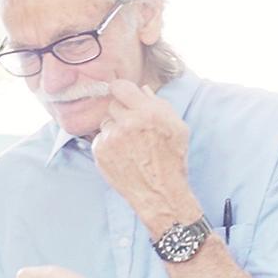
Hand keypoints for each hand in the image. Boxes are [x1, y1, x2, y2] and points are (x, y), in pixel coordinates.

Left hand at [91, 81, 196, 229]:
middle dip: (122, 113)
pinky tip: (122, 154)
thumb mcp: (177, 127)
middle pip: (113, 104)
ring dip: (115, 129)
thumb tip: (142, 90)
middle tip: (134, 128)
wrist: (159, 191)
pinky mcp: (100, 151)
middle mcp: (128, 123)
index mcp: (148, 113)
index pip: (120, 87)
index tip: (123, 95)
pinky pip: (100, 138)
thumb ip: (159, 105)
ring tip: (130, 144)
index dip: (121, 90)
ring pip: (106, 122)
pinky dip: (108, 144)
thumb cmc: (172, 159)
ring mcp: (111, 138)